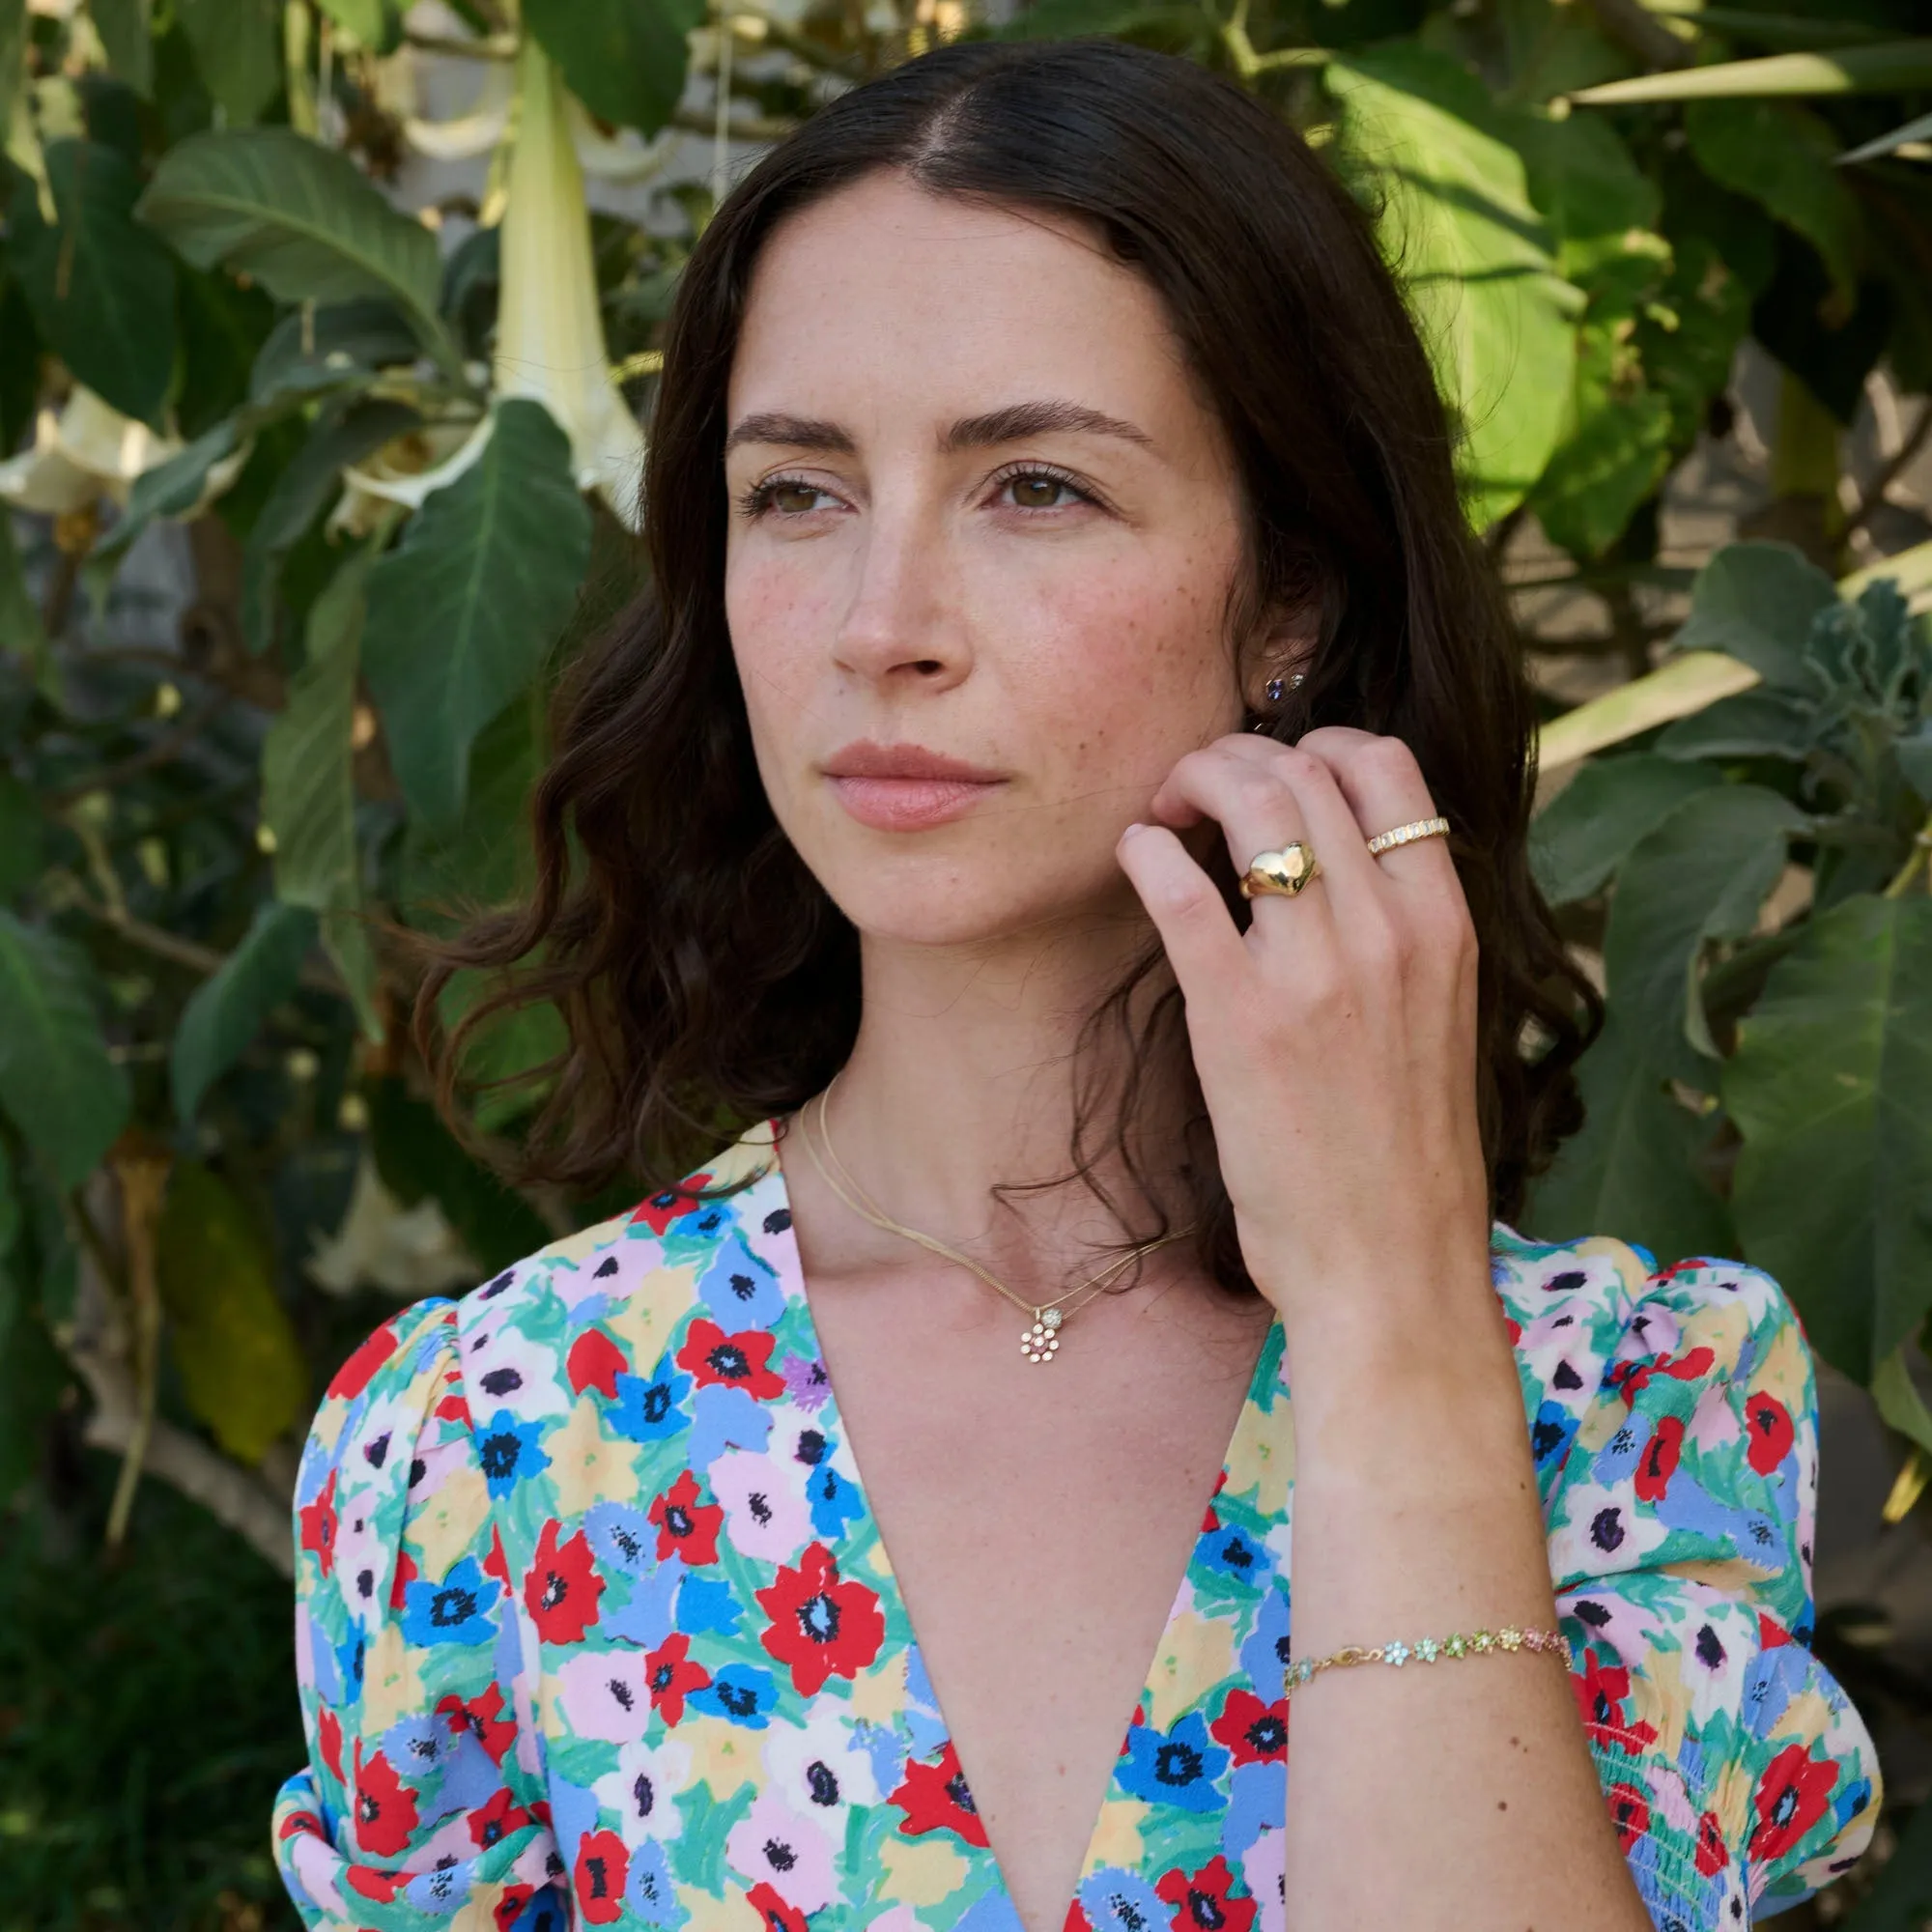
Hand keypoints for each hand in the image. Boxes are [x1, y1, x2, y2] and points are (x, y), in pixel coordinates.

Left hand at [1115, 727, 1491, 1348]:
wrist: (1390, 1263)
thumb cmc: (1406, 1152)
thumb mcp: (1437, 1016)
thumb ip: (1396, 930)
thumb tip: (1329, 860)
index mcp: (1444, 924)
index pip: (1389, 766)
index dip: (1317, 747)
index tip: (1273, 778)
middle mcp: (1388, 930)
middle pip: (1306, 766)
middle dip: (1234, 757)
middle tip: (1193, 793)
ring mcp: (1314, 971)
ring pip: (1249, 800)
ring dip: (1188, 784)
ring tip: (1162, 816)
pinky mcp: (1238, 1019)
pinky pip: (1179, 889)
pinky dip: (1146, 851)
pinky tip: (1136, 858)